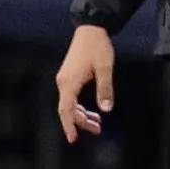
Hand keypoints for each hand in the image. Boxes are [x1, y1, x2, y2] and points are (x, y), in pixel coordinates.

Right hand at [55, 25, 114, 141]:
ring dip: (82, 115)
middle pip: (68, 110)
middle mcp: (64, 82)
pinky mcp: (69, 76)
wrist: (90, 28)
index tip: (73, 139)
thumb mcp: (105, 68)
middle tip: (98, 130)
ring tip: (97, 124)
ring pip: (70, 104)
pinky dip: (80, 106)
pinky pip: (71, 97)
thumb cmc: (98, 47)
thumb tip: (106, 109)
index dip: (69, 126)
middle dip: (81, 122)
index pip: (66, 110)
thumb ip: (105, 89)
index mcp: (70, 83)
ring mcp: (65, 79)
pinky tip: (92, 110)